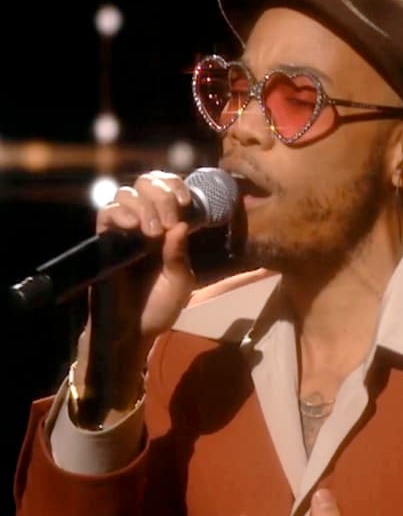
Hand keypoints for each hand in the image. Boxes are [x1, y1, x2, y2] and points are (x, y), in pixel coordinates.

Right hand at [92, 170, 199, 352]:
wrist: (132, 331)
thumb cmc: (158, 307)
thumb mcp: (180, 282)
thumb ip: (180, 255)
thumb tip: (182, 225)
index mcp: (168, 230)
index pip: (169, 191)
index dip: (176, 186)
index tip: (185, 201)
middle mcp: (145, 224)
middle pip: (146, 184)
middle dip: (161, 193)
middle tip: (169, 220)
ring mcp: (123, 231)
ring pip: (126, 194)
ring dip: (143, 205)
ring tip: (153, 232)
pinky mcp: (103, 241)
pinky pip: (105, 213)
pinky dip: (119, 212)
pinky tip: (132, 226)